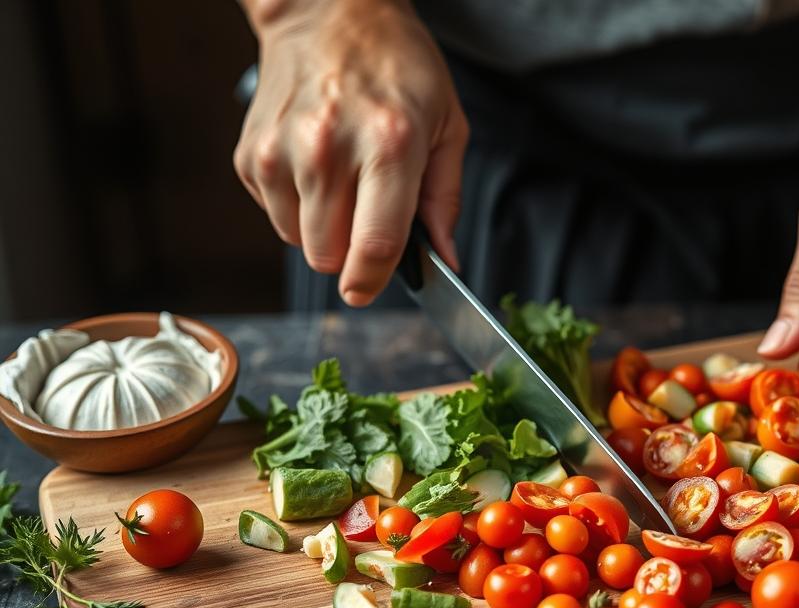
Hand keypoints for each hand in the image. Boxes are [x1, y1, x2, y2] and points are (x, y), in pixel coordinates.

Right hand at [233, 0, 467, 305]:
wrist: (329, 14)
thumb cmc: (397, 66)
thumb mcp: (448, 125)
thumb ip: (445, 200)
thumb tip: (444, 259)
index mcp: (388, 144)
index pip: (374, 245)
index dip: (374, 282)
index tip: (371, 288)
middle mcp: (328, 149)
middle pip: (329, 255)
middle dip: (352, 253)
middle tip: (370, 216)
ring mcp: (281, 152)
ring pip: (299, 242)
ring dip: (324, 229)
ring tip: (345, 181)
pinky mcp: (249, 156)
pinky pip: (276, 216)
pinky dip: (298, 207)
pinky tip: (316, 166)